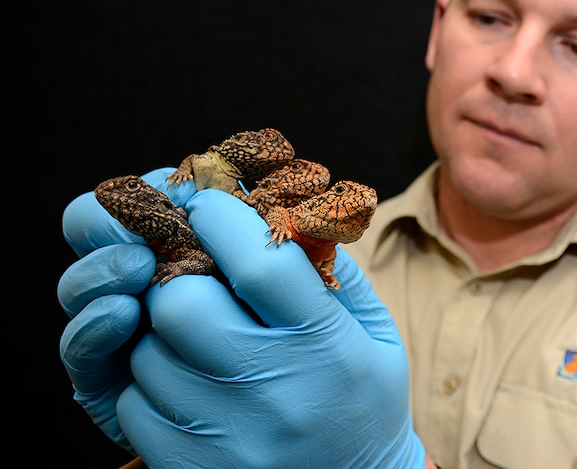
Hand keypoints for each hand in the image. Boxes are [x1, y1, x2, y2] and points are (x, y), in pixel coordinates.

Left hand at [72, 172, 424, 467]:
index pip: (260, 262)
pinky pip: (135, 404)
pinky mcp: (190, 468)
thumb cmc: (364, 400)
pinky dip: (152, 384)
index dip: (223, 218)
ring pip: (148, 351)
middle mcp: (274, 391)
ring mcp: (228, 436)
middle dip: (180, 277)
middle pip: (181, 304)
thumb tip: (282, 211)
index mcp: (326, 346)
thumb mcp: (373, 331)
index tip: (208, 203)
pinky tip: (191, 386)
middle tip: (196, 278)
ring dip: (163, 332)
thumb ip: (334, 270)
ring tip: (200, 339)